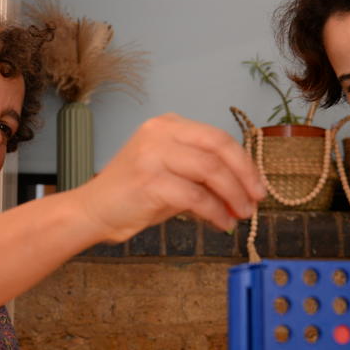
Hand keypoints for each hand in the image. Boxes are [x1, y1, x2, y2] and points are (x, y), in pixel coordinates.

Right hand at [73, 113, 265, 241]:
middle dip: (244, 176)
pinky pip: (196, 197)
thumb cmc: (133, 195)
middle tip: (256, 200)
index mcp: (167, 125)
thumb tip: (244, 192)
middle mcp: (160, 133)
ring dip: (233, 196)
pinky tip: (221, 224)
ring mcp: (153, 155)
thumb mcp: (173, 176)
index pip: (217, 137)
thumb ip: (205, 177)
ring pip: (211, 171)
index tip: (257, 186)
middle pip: (218, 147)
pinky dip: (215, 212)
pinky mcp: (150, 181)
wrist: (92, 211)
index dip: (244, 163)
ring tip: (241, 215)